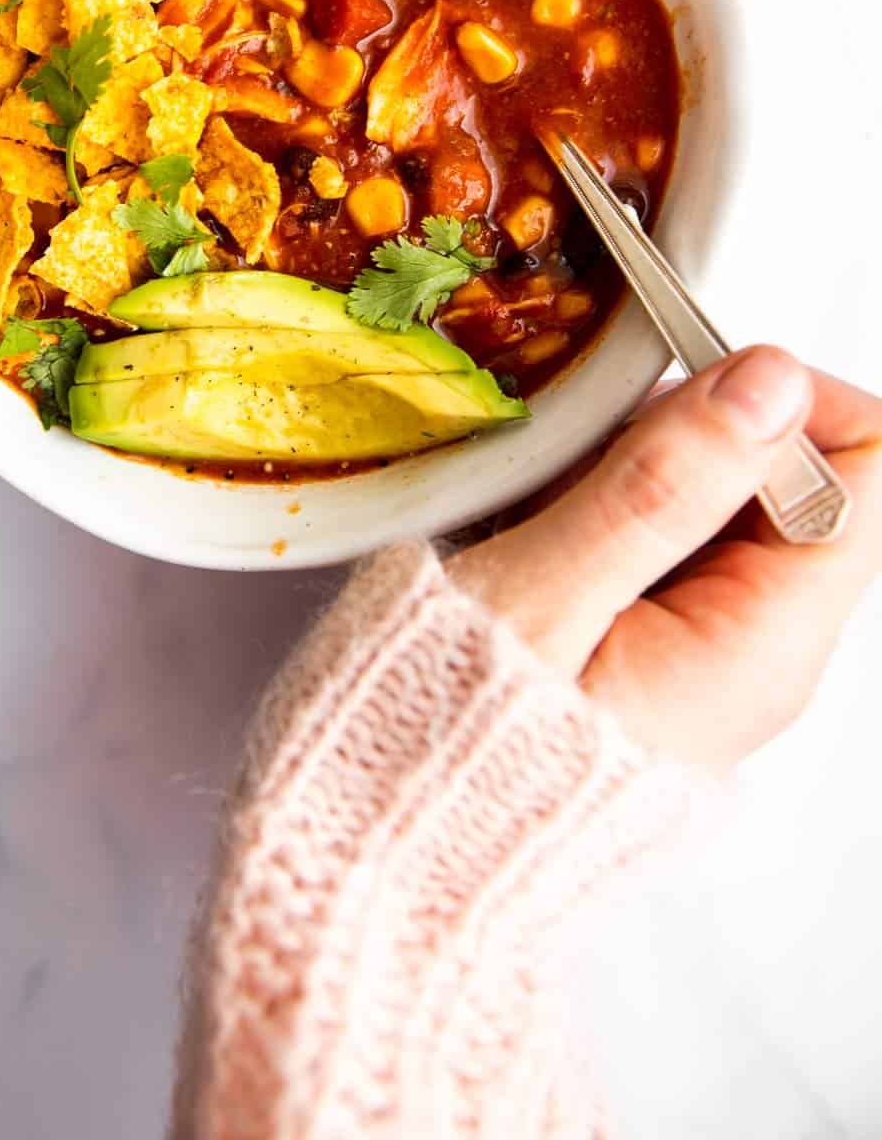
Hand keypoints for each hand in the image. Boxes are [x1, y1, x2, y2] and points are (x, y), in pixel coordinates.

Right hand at [449, 348, 881, 771]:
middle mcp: (759, 653)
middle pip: (788, 476)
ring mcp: (709, 652)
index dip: (781, 405)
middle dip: (688, 435)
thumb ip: (662, 486)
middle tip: (582, 466)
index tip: (674, 398)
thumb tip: (771, 382)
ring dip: (634, 470)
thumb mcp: (547, 596)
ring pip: (718, 498)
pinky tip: (537, 540)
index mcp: (762, 645)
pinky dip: (603, 508)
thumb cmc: (452, 741)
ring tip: (543, 512)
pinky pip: (661, 536)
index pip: (862, 471)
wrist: (394, 848)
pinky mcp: (656, 647)